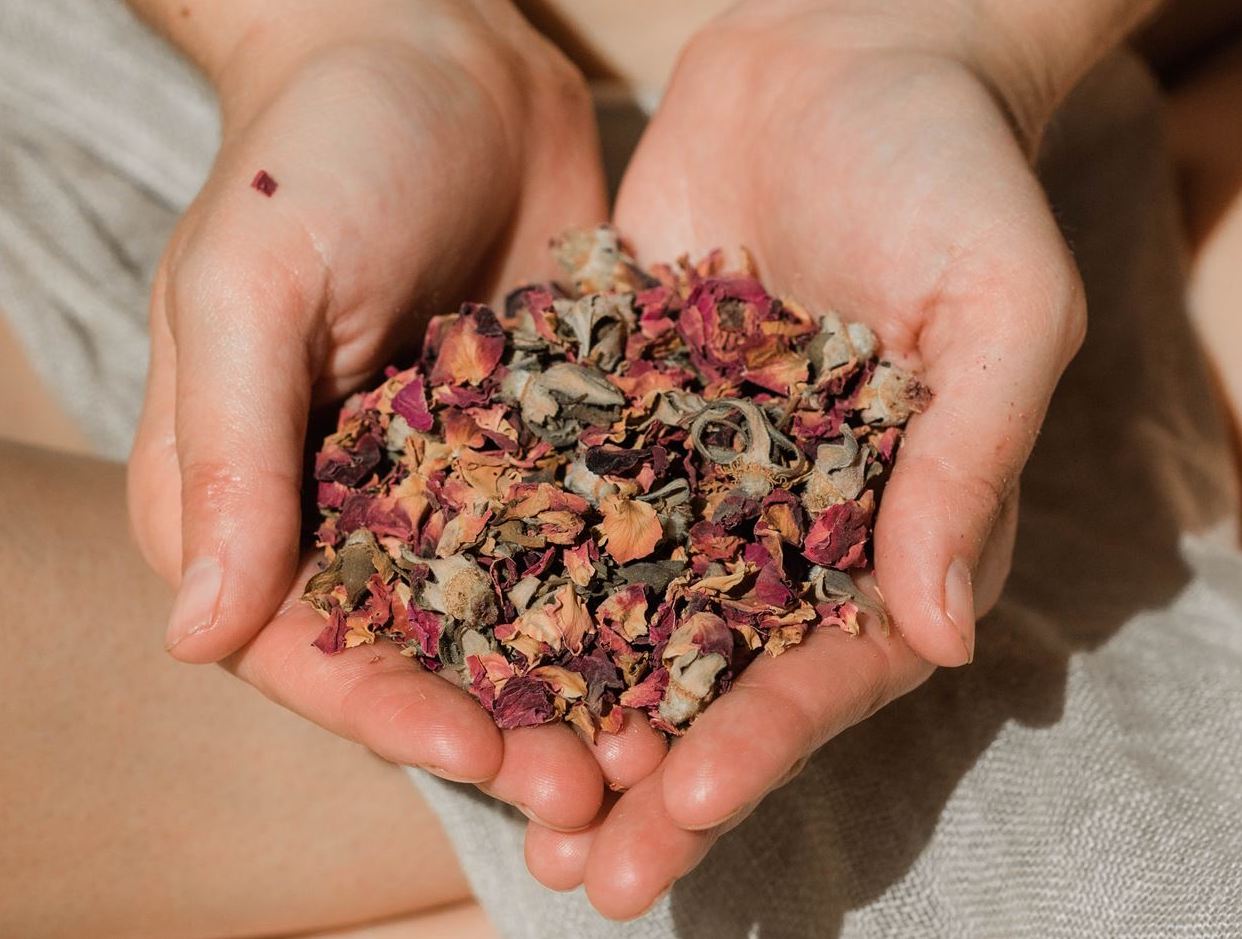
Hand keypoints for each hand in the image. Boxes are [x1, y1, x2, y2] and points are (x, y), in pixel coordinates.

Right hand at [126, 0, 645, 828]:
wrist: (436, 53)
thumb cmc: (315, 153)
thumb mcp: (252, 287)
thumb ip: (224, 452)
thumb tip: (194, 631)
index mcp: (250, 495)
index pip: (308, 643)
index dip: (387, 713)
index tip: (478, 757)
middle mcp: (352, 509)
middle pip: (423, 653)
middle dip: (505, 726)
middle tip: (596, 792)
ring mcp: (459, 480)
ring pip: (520, 613)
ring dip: (585, 684)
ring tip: (664, 746)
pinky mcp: (550, 437)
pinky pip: (590, 532)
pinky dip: (637, 589)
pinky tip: (706, 635)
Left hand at [526, 1, 1085, 915]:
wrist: (851, 47)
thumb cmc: (957, 174)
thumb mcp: (1000, 308)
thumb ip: (966, 463)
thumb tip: (943, 635)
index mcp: (889, 520)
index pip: (828, 661)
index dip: (762, 740)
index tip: (686, 804)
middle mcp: (785, 512)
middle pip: (715, 668)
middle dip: (652, 772)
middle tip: (580, 875)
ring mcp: (693, 461)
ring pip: (624, 604)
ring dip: (568, 703)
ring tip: (498, 793)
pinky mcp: (616, 398)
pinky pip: (560, 491)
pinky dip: (511, 561)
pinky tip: (445, 631)